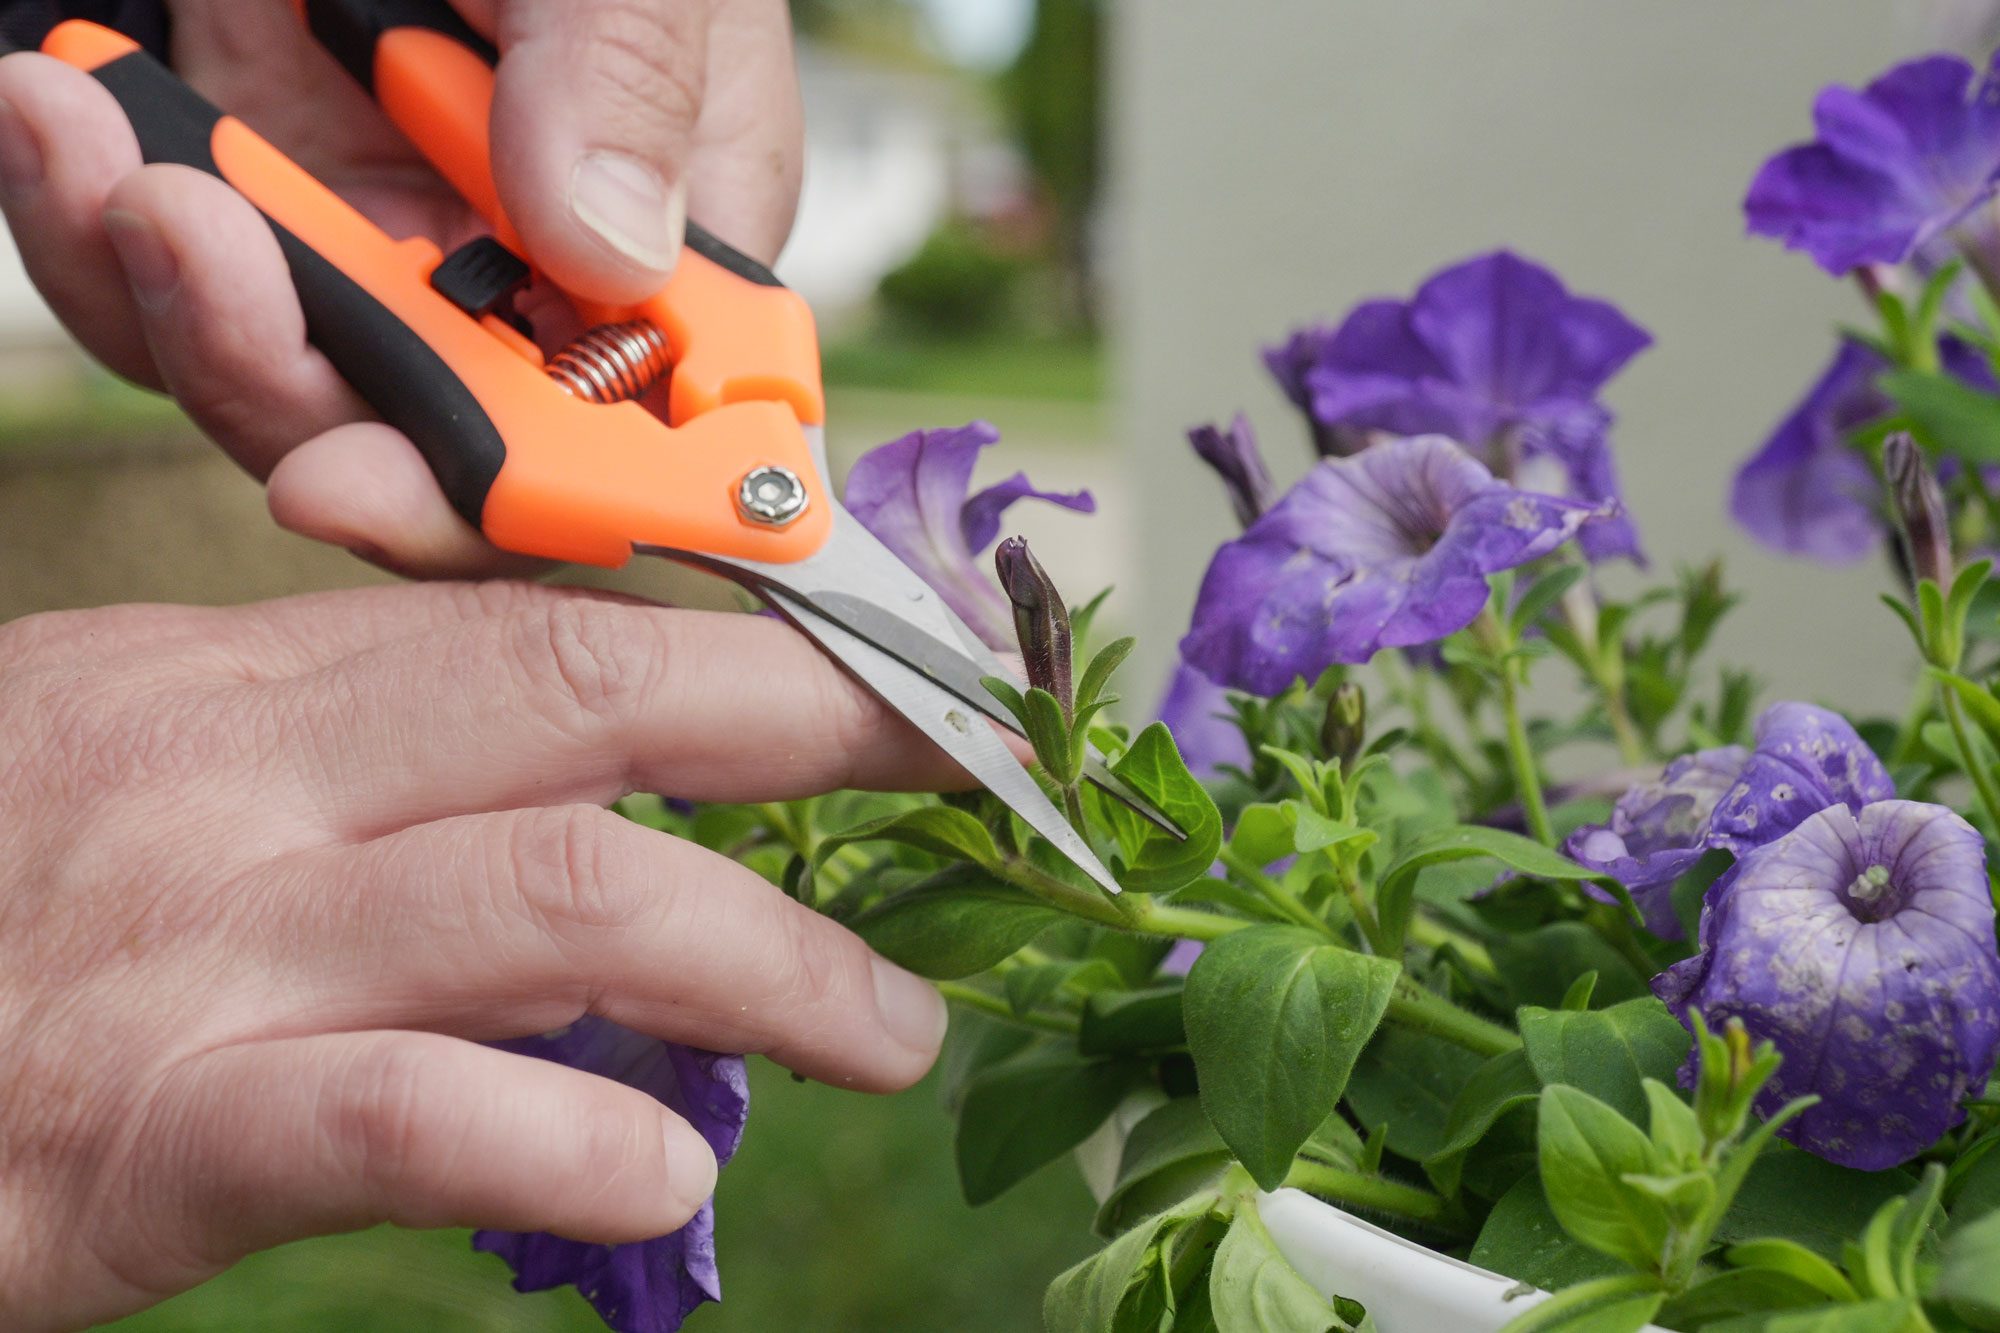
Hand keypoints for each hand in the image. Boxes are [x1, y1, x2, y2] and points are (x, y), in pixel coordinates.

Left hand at [0, 0, 801, 575]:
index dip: (528, 497)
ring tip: (85, 130)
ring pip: (270, 384)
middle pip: (426, 444)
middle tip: (193, 252)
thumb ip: (627, 76)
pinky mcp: (250, 206)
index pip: (625, 433)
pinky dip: (85, 224)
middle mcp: (523, 276)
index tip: (394, 475)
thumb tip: (608, 249)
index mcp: (670, 236)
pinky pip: (155, 291)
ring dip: (166, 293)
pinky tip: (53, 113)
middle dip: (296, 389)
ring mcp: (379, 248)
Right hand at [0, 584, 952, 1330]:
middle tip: (977, 780)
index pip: (547, 619)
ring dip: (770, 965)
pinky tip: (664, 1180)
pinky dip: (557, 1144)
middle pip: (589, 701)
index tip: (899, 673)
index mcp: (242, 681)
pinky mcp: (142, 1143)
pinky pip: (396, 1121)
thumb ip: (364, 789)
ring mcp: (198, 956)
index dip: (753, 642)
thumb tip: (598, 846)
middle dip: (819, 730)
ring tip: (895, 1027)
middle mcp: (238, 785)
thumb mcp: (155, 778)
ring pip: (556, 902)